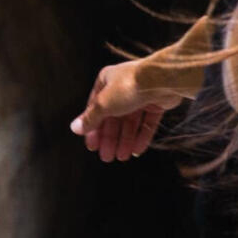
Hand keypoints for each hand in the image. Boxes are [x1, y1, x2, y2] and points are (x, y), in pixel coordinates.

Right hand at [71, 60, 187, 161]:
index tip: (92, 146)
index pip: (95, 108)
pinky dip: (141, 136)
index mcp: (106, 81)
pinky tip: (136, 150)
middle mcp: (122, 87)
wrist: (162, 80)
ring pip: (131, 122)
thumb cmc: (130, 85)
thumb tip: (75, 128)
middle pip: (114, 118)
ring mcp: (140, 95)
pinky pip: (147, 123)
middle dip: (110, 138)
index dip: (93, 129)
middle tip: (107, 156)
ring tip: (122, 156)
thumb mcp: (104, 104)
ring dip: (125, 140)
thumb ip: (91, 118)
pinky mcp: (156, 102)